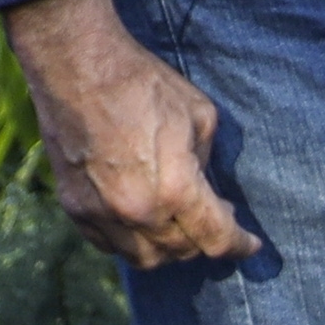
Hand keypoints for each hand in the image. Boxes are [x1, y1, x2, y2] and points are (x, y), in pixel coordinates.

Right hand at [5, 0, 256, 270]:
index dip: (239, 245)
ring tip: (176, 227)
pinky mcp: (74, 207)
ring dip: (167, 248)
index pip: (217, 239)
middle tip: (212, 219)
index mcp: (177, 190)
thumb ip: (207, 162)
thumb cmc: (142, 83)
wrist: (77, 65)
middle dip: (204, 240)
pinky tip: (140, 222)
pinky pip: (109, 245)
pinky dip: (130, 241)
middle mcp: (138, 212)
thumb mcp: (199, 116)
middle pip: (182, 252)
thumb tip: (206, 187)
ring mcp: (102, 214)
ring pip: (145, 258)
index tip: (250, 244)